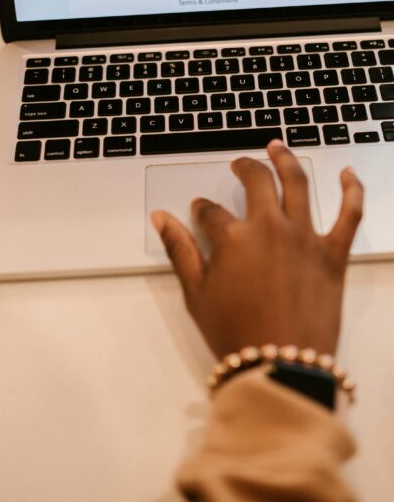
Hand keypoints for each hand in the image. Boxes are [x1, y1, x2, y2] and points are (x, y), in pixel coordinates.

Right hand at [151, 140, 362, 358]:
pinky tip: (349, 173)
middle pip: (256, 182)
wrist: (281, 367)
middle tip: (239, 164)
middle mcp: (269, 228)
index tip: (200, 210)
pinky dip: (352, 190)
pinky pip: (350, 214)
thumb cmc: (235, 334)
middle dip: (244, 167)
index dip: (202, 209)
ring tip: (278, 146)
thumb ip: (179, 250)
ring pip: (298, 183)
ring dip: (286, 159)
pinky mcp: (333, 253)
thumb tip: (161, 217)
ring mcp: (304, 237)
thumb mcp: (196, 294)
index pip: (212, 212)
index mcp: (233, 238)